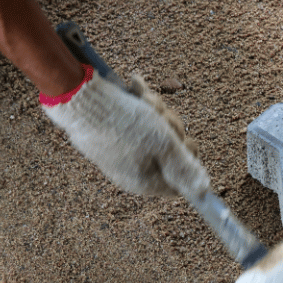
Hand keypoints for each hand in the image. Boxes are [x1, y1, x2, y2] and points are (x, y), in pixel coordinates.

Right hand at [42, 65, 209, 198]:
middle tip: (161, 116)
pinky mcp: (114, 132)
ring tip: (143, 100)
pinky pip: (139, 120)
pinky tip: (134, 91)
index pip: (181, 181)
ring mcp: (124, 151)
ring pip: (158, 131)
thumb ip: (185, 169)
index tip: (185, 141)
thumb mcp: (165, 146)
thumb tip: (204, 191)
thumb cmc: (124, 123)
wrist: (78, 97)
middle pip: (171, 153)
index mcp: (146, 182)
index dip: (188, 159)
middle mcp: (134, 170)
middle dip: (172, 128)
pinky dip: (141, 104)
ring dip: (157, 111)